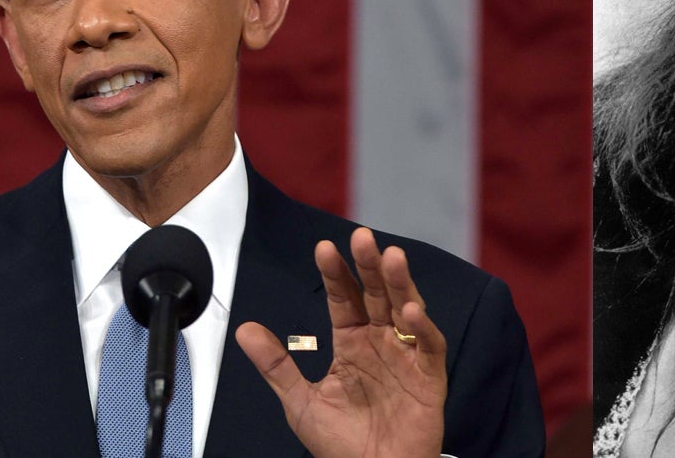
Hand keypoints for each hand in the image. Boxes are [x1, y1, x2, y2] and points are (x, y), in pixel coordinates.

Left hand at [236, 227, 446, 457]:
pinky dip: (423, 329)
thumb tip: (244, 329)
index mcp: (351, 342)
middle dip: (369, 265)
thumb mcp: (300, 402)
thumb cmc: (341, 444)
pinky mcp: (430, 376)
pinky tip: (410, 313)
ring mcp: (406, 356)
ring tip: (391, 258)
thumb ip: (276, 364)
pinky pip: (429, 346)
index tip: (324, 249)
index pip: (342, 298)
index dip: (335, 273)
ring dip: (400, 284)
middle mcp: (380, 341)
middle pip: (376, 294)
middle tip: (362, 237)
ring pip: (406, 309)